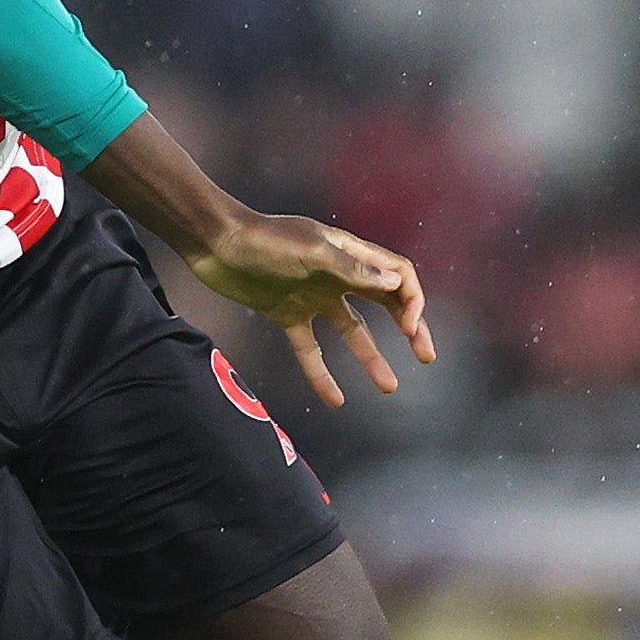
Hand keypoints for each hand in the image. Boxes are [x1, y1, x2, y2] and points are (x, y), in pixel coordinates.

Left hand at [181, 209, 436, 406]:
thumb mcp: (311, 251)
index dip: (412, 301)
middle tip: (426, 356)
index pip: (397, 276)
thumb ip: (352, 269)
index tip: (411, 330)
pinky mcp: (287, 315)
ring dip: (372, 358)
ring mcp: (313, 297)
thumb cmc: (263, 240)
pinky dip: (322, 374)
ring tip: (390, 387)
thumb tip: (395, 285)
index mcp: (349, 253)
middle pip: (385, 303)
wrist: (214, 242)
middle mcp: (337, 275)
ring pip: (352, 332)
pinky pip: (311, 350)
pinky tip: (335, 400)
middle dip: (409, 329)